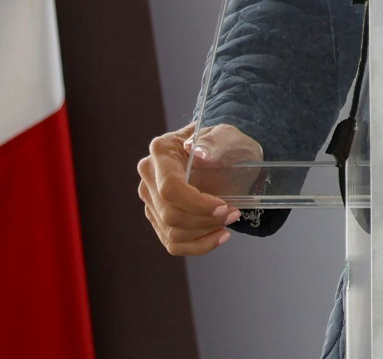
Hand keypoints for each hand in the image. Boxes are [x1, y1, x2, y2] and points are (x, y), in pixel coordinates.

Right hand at [138, 123, 257, 255]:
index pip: (169, 187)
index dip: (195, 203)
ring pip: (172, 233)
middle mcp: (149, 177)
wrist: (222, 152)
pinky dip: (198, 246)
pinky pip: (173, 244)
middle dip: (205, 220)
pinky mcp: (157, 218)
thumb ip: (213, 142)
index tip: (223, 207)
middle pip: (170, 214)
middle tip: (233, 214)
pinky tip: (219, 236)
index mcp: (161, 152)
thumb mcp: (225, 135)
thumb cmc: (224, 143)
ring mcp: (151, 200)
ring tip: (229, 222)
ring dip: (205, 233)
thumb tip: (197, 153)